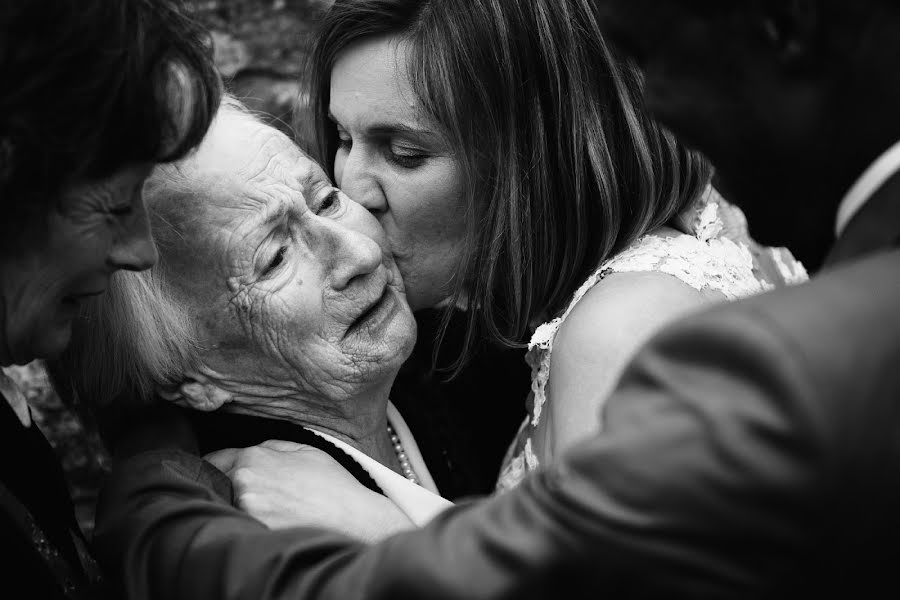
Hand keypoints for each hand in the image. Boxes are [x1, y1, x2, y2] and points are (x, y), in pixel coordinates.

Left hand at [205, 440, 414, 542]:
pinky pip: (241, 527)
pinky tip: (271, 524)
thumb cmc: (333, 485)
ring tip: (266, 511)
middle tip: (254, 495)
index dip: (218, 467)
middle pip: (218, 486)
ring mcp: (248, 509)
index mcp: (253, 457)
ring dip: (239, 508)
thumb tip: (254, 450)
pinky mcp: (254, 532)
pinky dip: (249, 526)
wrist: (352, 518)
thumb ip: (273, 447)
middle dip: (229, 488)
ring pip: (228, 508)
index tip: (221, 475)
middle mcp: (244, 482)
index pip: (214, 461)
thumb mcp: (307, 450)